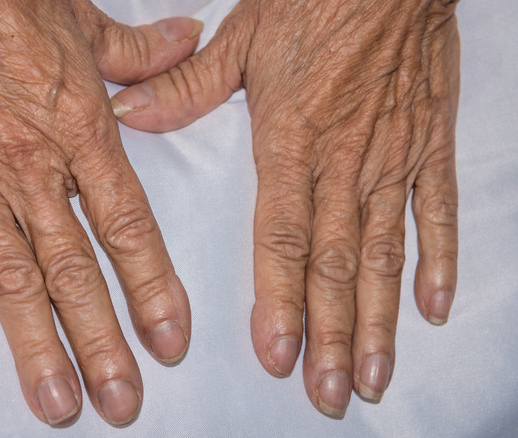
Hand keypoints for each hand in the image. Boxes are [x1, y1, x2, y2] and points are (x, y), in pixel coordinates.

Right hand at [0, 0, 201, 426]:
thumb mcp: (85, 19)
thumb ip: (140, 52)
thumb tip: (188, 43)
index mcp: (79, 129)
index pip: (126, 226)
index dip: (152, 288)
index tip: (170, 341)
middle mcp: (31, 167)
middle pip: (72, 271)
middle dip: (100, 343)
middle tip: (120, 404)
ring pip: (9, 276)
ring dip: (34, 344)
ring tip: (56, 400)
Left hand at [112, 0, 458, 417]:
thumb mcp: (242, 36)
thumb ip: (185, 86)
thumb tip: (129, 115)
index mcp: (293, 138)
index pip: (283, 236)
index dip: (280, 300)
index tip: (278, 354)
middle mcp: (346, 160)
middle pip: (336, 263)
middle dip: (333, 335)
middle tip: (330, 392)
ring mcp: (394, 156)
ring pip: (386, 252)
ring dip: (381, 319)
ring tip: (374, 372)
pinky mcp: (430, 143)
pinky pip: (438, 211)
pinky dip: (439, 261)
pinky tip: (433, 309)